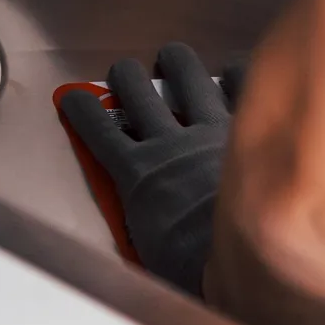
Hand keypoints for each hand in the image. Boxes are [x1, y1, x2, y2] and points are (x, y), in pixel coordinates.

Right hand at [58, 43, 244, 294]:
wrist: (250, 261)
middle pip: (137, 93)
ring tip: (173, 56)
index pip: (100, 132)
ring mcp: (209, 131)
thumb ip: (144, 219)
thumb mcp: (150, 248)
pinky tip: (236, 67)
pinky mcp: (247, 127)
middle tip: (125, 72)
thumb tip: (148, 222)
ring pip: (186, 78)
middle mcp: (169, 144)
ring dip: (177, 64)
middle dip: (127, 77)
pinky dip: (237, 74)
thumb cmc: (197, 268)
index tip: (75, 98)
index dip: (84, 111)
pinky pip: (240, 86)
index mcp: (139, 175)